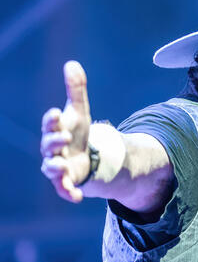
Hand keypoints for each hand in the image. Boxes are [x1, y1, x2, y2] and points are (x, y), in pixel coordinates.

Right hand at [40, 61, 91, 202]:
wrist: (84, 156)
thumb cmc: (77, 132)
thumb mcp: (80, 112)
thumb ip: (76, 90)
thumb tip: (72, 64)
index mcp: (55, 130)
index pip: (50, 123)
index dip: (52, 119)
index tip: (57, 114)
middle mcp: (52, 149)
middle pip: (49, 145)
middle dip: (55, 141)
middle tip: (65, 137)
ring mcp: (58, 166)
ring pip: (52, 168)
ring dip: (55, 167)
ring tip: (61, 165)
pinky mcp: (66, 182)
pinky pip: (65, 190)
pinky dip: (70, 194)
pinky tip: (78, 198)